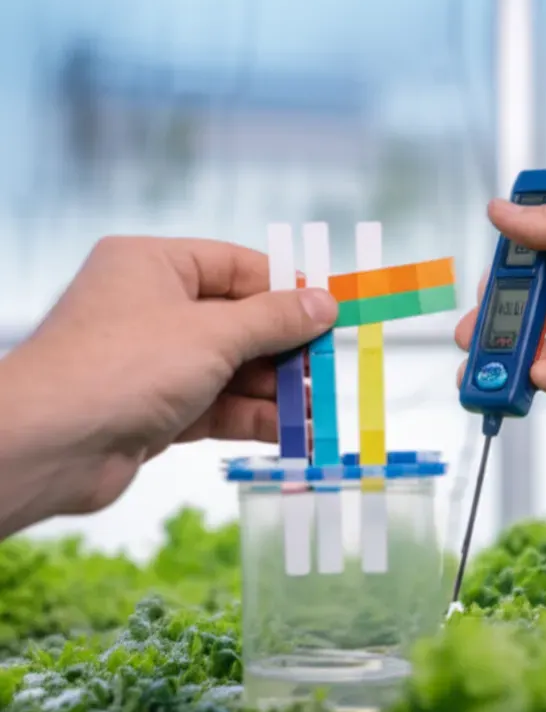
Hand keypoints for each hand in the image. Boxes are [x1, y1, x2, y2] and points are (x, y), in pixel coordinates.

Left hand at [0, 236, 336, 534]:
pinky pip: (215, 404)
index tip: (331, 312)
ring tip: (316, 410)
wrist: (48, 446)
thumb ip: (273, 320)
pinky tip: (288, 432)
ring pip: (230, 368)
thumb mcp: (212, 335)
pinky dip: (250, 417)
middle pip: (238, 321)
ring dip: (273, 390)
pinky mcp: (154, 408)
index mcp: (154, 265)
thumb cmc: (125, 367)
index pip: (237, 266)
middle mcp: (151, 306)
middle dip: (284, 349)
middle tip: (328, 368)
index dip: (287, 289)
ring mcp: (152, 360)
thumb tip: (325, 303)